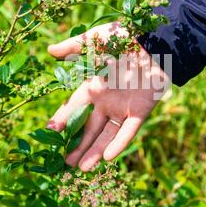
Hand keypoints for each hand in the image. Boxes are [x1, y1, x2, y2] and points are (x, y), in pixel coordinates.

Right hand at [47, 22, 169, 170]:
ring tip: (82, 169)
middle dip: (77, 145)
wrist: (156, 40)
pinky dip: (119, 143)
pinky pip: (129, 131)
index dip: (63, 118)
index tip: (50, 131)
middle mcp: (107, 101)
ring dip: (95, 152)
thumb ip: (73, 47)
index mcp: (95, 87)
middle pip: (90, 128)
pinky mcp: (140, 111)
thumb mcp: (95, 41)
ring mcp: (123, 108)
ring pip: (107, 135)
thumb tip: (49, 50)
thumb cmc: (124, 38)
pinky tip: (108, 158)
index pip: (75, 107)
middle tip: (65, 162)